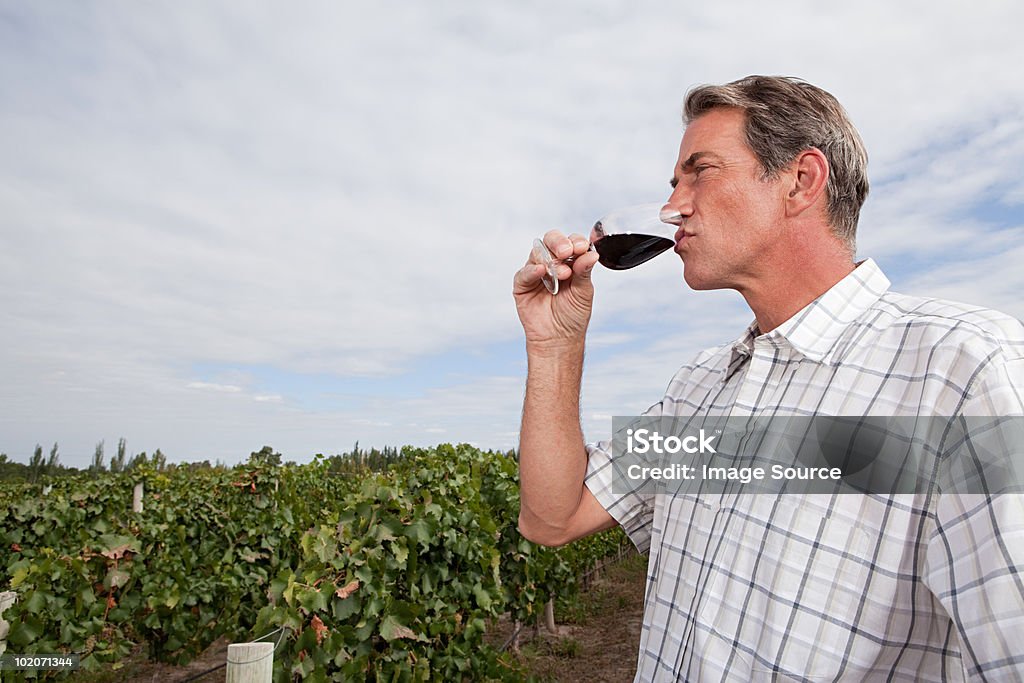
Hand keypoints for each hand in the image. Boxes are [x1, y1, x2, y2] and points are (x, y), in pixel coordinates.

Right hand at [513, 230, 599, 345]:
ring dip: (550, 259)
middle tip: (567, 252)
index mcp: (570, 262)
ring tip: (561, 274)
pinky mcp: (522, 285)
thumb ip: (585, 271)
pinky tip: (541, 272)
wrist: (559, 339)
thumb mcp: (584, 292)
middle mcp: (552, 263)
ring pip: (537, 253)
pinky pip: (524, 272)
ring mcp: (536, 272)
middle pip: (551, 241)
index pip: (571, 242)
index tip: (581, 247)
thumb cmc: (572, 316)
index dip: (576, 241)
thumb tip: (591, 253)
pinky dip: (532, 270)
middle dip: (559, 243)